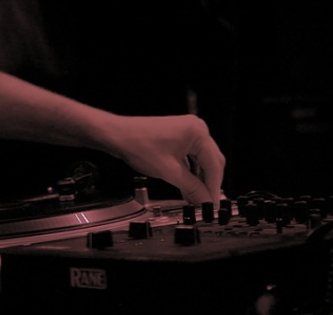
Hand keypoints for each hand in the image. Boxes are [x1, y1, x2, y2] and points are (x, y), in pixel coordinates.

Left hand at [107, 114, 224, 205]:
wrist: (118, 136)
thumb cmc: (138, 145)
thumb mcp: (169, 172)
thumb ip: (192, 188)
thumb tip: (205, 201)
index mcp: (197, 132)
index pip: (214, 165)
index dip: (214, 188)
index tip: (213, 204)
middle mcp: (195, 128)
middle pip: (211, 162)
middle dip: (208, 183)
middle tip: (207, 203)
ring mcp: (187, 131)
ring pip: (201, 161)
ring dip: (199, 179)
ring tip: (196, 198)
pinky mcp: (179, 136)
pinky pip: (191, 157)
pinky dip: (190, 172)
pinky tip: (187, 186)